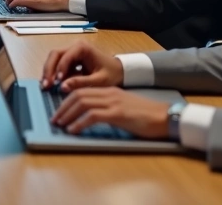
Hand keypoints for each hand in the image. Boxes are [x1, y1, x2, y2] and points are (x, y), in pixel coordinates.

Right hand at [41, 41, 123, 91]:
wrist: (120, 71)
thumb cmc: (112, 74)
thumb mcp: (99, 80)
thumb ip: (81, 82)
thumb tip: (62, 87)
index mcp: (83, 48)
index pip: (65, 56)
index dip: (58, 69)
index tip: (56, 83)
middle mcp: (75, 46)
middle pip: (55, 54)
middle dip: (48, 70)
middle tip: (45, 85)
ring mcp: (72, 51)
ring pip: (54, 59)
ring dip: (49, 72)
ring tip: (46, 86)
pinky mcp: (70, 58)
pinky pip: (58, 64)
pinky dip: (53, 73)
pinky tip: (51, 84)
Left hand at [51, 87, 170, 138]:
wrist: (166, 117)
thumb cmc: (147, 116)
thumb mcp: (123, 108)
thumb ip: (108, 108)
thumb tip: (90, 117)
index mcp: (109, 91)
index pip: (82, 90)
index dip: (67, 101)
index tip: (59, 111)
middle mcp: (109, 93)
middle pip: (78, 95)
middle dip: (63, 107)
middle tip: (55, 119)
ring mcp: (113, 102)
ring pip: (82, 103)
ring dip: (68, 114)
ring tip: (60, 125)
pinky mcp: (118, 114)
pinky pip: (92, 116)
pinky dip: (79, 123)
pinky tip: (73, 130)